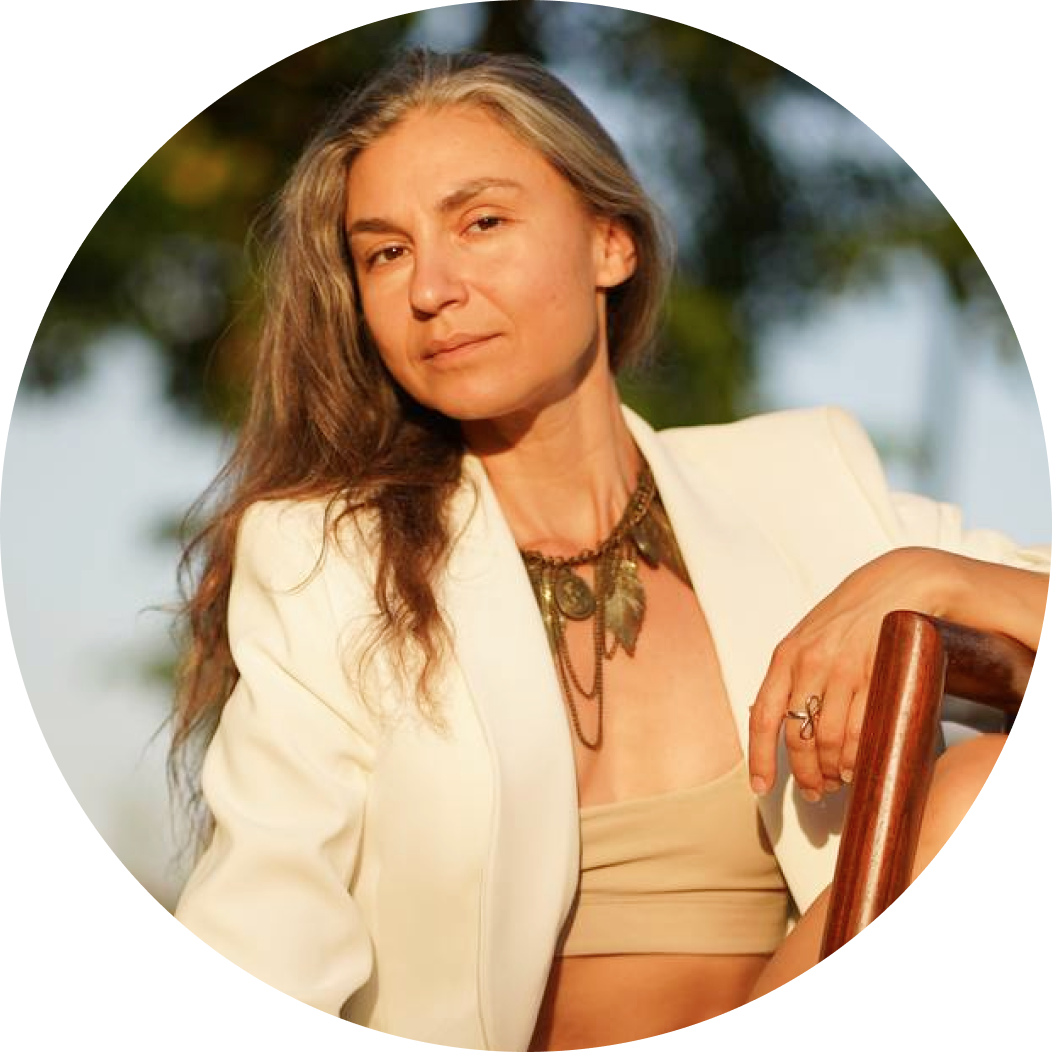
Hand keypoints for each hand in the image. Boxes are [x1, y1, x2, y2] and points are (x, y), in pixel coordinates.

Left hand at [748, 547, 949, 800]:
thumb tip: (773, 719)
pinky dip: (859, 757)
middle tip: (814, 792)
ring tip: (837, 782)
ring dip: (833, 771)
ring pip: (831, 739)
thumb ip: (791, 674)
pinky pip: (863, 729)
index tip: (759, 786)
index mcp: (785, 656)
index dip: (760, 756)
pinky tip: (858, 767)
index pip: (763, 715)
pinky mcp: (877, 674)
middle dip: (805, 774)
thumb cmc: (847, 617)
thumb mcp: (807, 638)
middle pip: (798, 736)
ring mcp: (844, 669)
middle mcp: (809, 663)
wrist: (896, 584)